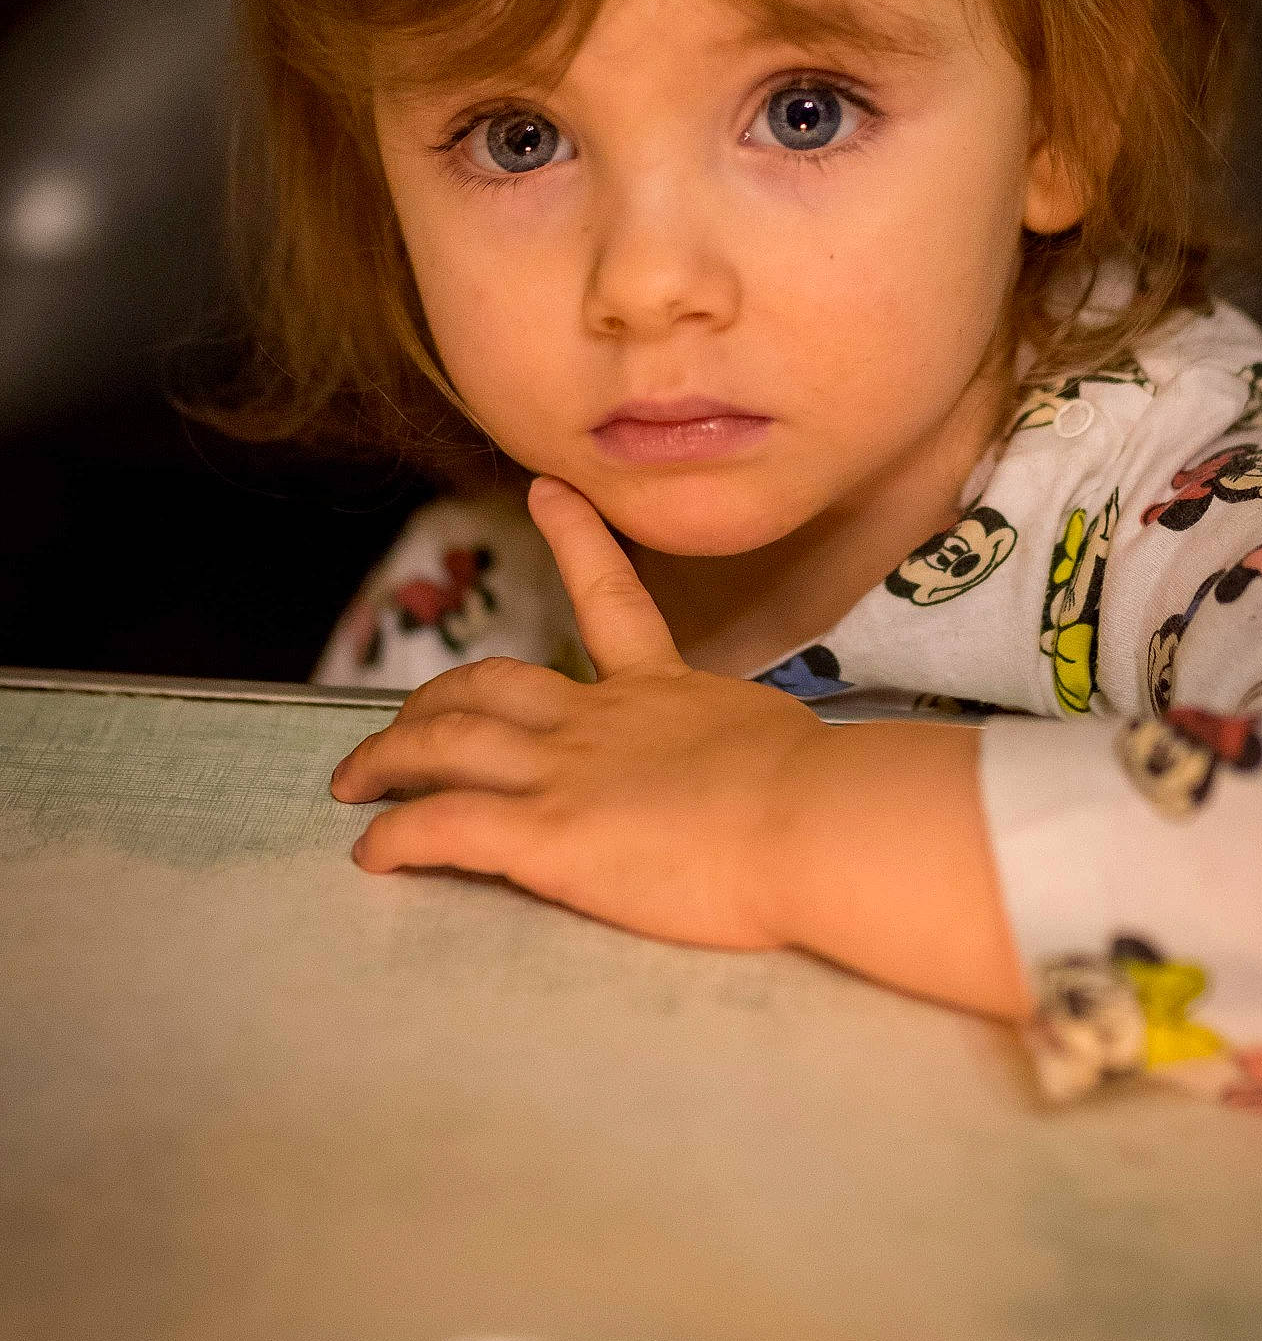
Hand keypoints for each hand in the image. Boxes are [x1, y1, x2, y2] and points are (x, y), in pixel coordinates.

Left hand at [330, 476, 825, 949]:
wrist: (814, 820)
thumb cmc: (827, 795)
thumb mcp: (788, 748)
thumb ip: (758, 753)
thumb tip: (791, 776)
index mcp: (663, 689)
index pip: (611, 598)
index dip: (573, 540)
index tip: (543, 491)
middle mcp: (598, 718)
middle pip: (490, 685)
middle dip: (435, 699)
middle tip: (405, 717)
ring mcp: (565, 771)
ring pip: (445, 743)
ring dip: (389, 758)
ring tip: (355, 779)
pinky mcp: (544, 832)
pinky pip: (442, 824)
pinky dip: (396, 835)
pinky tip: (371, 850)